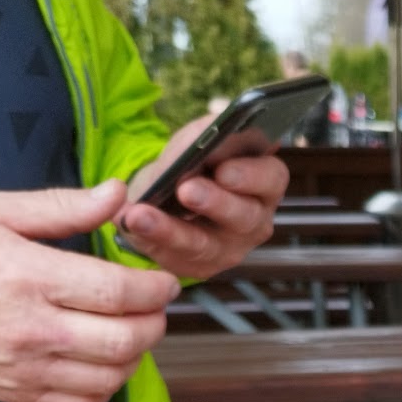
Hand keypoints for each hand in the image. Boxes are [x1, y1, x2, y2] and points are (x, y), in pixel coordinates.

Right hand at [0, 180, 180, 401]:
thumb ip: (64, 207)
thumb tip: (120, 195)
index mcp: (27, 276)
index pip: (115, 291)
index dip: (154, 289)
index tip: (164, 283)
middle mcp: (31, 328)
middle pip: (124, 340)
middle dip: (154, 323)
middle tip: (154, 309)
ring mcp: (27, 369)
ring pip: (112, 376)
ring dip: (136, 355)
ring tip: (130, 331)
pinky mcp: (22, 396)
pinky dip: (107, 387)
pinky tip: (102, 362)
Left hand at [118, 115, 289, 278]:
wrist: (165, 195)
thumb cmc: (191, 165)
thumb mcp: (197, 140)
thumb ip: (207, 135)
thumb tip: (211, 134)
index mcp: (263, 184)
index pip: (272, 178)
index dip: (251, 175)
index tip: (223, 170)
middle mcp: (255, 221)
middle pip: (245, 217)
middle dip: (215, 203)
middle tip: (186, 190)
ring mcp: (231, 249)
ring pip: (206, 245)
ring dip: (171, 230)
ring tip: (140, 215)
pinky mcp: (201, 266)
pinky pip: (176, 258)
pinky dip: (150, 240)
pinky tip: (129, 224)